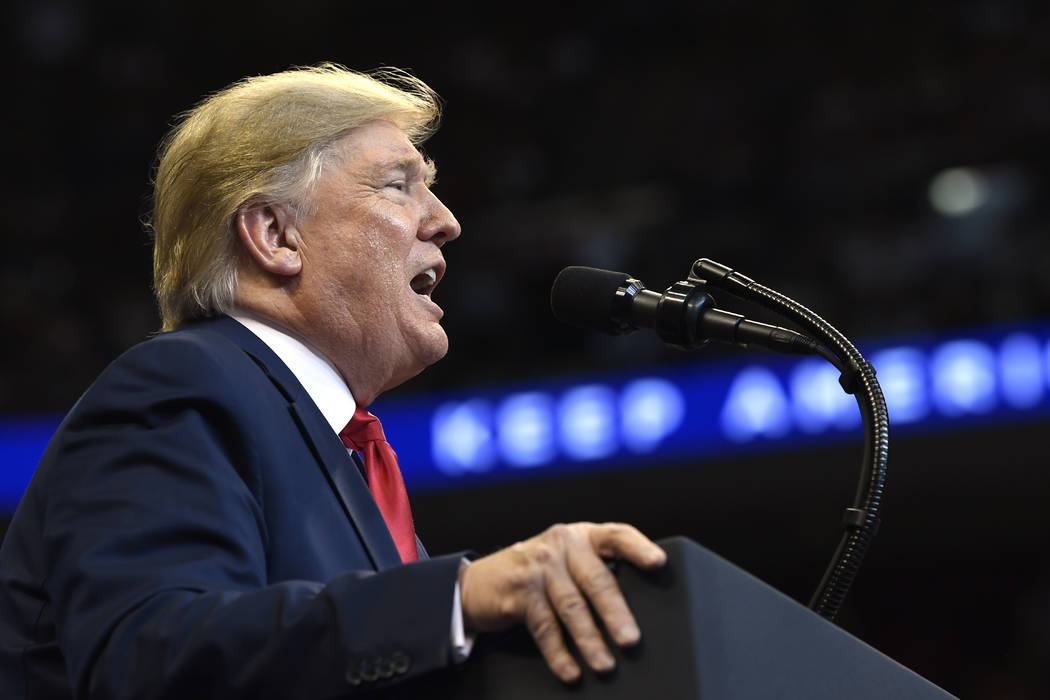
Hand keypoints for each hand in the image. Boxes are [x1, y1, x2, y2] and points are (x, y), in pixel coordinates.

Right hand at [457, 522, 665, 682]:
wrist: (479, 581)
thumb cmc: (538, 573)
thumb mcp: (567, 561)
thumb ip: (596, 571)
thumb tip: (636, 612)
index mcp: (582, 535)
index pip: (616, 535)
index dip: (638, 548)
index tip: (658, 563)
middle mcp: (562, 545)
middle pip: (596, 579)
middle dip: (616, 612)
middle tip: (631, 640)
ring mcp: (539, 567)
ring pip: (572, 607)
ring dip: (590, 640)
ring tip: (605, 664)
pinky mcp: (519, 591)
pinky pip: (545, 627)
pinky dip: (559, 653)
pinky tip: (571, 671)